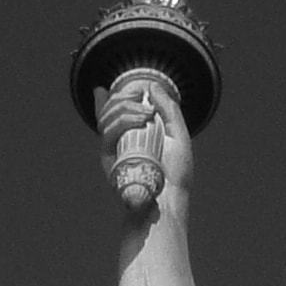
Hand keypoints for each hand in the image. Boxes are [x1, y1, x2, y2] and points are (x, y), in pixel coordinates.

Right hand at [96, 69, 192, 221]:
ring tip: (147, 112)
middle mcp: (122, 142)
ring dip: (125, 106)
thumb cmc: (176, 173)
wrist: (170, 199)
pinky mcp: (109, 159)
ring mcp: (114, 149)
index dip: (108, 99)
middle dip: (122, 96)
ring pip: (106, 117)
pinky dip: (123, 120)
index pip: (115, 113)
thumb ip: (168, 108)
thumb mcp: (179, 135)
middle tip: (140, 94)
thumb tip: (152, 86)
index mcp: (135, 136)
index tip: (106, 88)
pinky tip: (141, 118)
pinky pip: (108, 133)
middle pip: (109, 110)